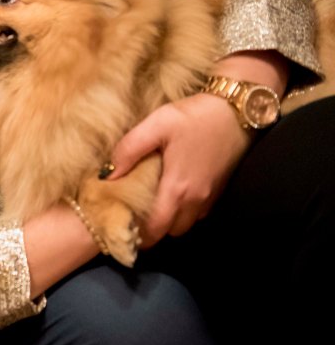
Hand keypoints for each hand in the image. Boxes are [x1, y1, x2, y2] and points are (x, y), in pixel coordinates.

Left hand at [107, 93, 251, 245]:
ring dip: (170, 220)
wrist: (239, 109)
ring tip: (151, 204)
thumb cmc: (195, 116)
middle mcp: (196, 199)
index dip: (139, 235)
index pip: (156, 228)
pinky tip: (172, 191)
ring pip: (187, 223)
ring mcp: (211, 196)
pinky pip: (199, 211)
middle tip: (133, 214)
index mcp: (178, 188)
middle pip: (171, 230)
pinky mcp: (220, 188)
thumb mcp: (156, 124)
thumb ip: (128, 150)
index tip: (122, 227)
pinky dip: (185, 210)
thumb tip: (107, 175)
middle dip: (153, 229)